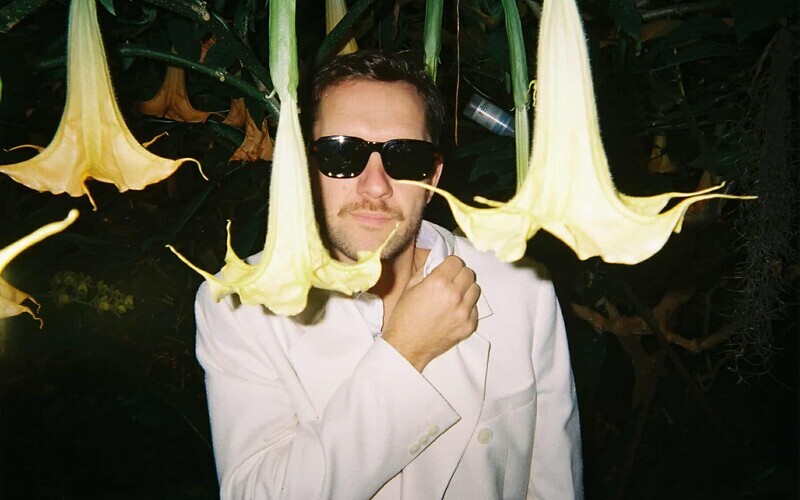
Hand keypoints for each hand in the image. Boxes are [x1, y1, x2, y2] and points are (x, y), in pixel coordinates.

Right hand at [382, 256, 479, 371]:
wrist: (407, 347)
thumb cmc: (404, 317)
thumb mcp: (409, 287)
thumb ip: (426, 270)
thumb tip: (439, 260)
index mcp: (438, 283)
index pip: (456, 261)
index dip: (450, 264)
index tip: (446, 268)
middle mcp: (454, 295)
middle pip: (468, 273)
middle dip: (459, 274)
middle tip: (450, 281)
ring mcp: (464, 312)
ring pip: (475, 289)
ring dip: (466, 289)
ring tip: (453, 296)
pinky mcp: (469, 325)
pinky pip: (475, 308)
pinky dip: (467, 307)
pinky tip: (453, 311)